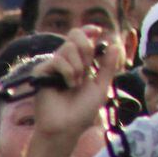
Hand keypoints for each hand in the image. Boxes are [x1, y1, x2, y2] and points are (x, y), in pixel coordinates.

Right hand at [31, 26, 123, 142]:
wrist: (67, 126)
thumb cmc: (83, 110)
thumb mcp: (101, 86)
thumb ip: (108, 66)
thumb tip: (115, 45)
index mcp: (80, 61)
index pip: (82, 37)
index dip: (88, 30)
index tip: (98, 31)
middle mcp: (66, 60)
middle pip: (74, 34)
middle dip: (86, 48)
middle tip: (87, 67)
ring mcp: (53, 65)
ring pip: (68, 47)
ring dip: (78, 65)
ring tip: (77, 83)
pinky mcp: (42, 72)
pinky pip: (57, 60)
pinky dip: (68, 71)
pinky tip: (68, 85)